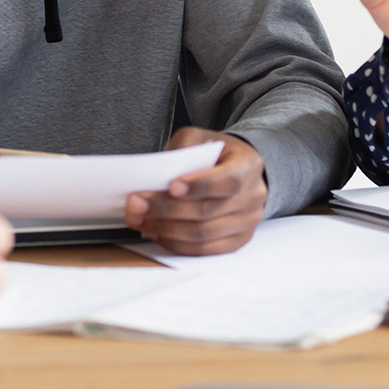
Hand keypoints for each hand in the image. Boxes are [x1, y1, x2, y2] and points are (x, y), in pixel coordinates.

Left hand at [125, 128, 267, 255]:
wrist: (239, 171)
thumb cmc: (217, 154)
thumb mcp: (201, 138)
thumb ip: (182, 148)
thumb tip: (158, 173)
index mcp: (248, 166)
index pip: (227, 180)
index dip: (199, 186)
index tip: (171, 186)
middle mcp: (253, 197)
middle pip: (207, 211)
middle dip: (166, 209)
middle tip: (136, 203)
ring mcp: (247, 223)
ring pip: (202, 235)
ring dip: (166, 229)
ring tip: (140, 220)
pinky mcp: (237, 241)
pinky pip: (203, 250)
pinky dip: (176, 243)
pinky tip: (157, 232)